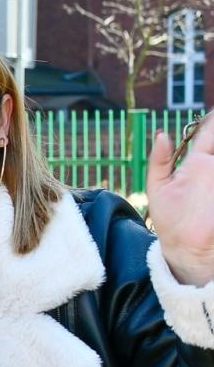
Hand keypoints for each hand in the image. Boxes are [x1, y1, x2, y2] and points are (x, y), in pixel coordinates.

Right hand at [148, 117, 213, 285]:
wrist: (192, 251)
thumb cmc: (173, 220)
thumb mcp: (157, 189)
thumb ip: (160, 160)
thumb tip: (162, 134)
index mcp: (197, 162)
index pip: (209, 130)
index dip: (212, 120)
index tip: (212, 114)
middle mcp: (213, 168)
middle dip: (212, 145)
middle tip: (206, 154)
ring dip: (212, 166)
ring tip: (204, 183)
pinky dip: (212, 183)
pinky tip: (207, 192)